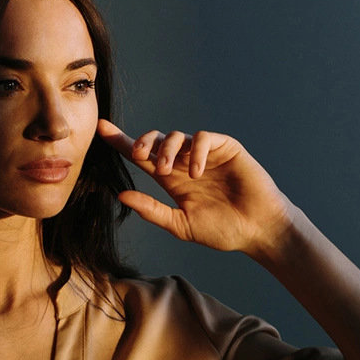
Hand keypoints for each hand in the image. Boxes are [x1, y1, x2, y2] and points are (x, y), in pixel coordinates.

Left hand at [97, 119, 292, 254]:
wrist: (258, 230)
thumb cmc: (223, 230)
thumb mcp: (181, 225)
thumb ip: (152, 211)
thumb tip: (121, 196)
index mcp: (172, 180)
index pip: (142, 157)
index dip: (122, 142)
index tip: (101, 129)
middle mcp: (186, 163)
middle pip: (156, 140)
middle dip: (142, 142)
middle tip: (139, 156)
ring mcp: (206, 154)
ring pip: (177, 136)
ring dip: (167, 149)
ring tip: (168, 171)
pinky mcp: (226, 148)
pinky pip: (204, 138)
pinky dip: (197, 151)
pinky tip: (197, 172)